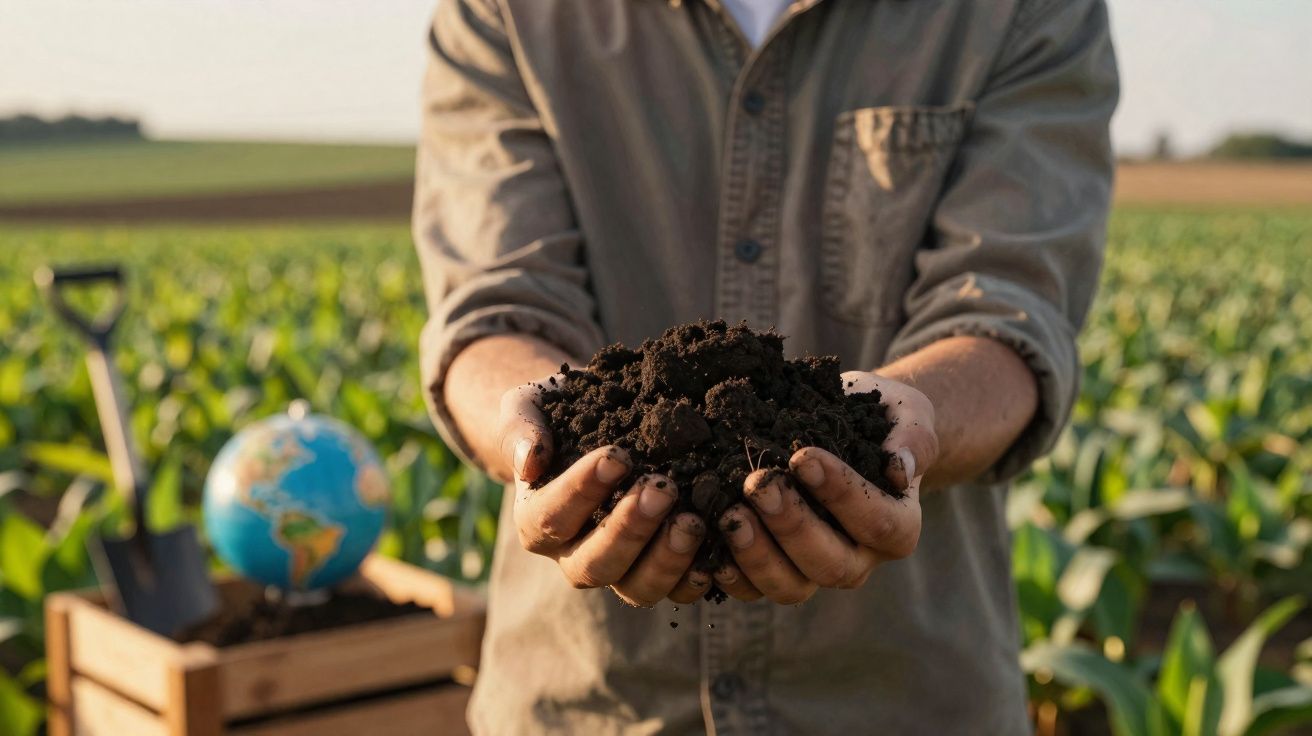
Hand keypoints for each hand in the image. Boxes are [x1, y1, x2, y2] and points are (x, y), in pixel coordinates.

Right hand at [498, 375, 710, 606]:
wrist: (590, 420)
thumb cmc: (555, 414)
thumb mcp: (528, 407)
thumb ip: (520, 429)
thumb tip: (530, 462)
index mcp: (536, 521)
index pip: (552, 517)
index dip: (583, 491)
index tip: (616, 457)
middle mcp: (572, 556)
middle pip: (595, 564)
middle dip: (630, 530)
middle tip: (662, 490)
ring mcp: (618, 570)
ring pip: (636, 587)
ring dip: (667, 559)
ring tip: (693, 520)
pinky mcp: (657, 572)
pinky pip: (676, 592)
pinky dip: (697, 576)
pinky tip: (717, 549)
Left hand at [714, 371, 938, 603]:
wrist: (843, 423)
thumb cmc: (879, 419)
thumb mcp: (907, 413)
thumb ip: (914, 437)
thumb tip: (900, 468)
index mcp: (897, 527)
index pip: (875, 521)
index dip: (840, 493)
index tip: (803, 456)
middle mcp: (859, 559)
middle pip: (830, 564)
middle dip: (791, 525)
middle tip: (758, 484)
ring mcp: (814, 572)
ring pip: (790, 585)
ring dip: (756, 553)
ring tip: (729, 512)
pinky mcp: (775, 571)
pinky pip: (752, 588)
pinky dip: (729, 570)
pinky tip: (707, 539)